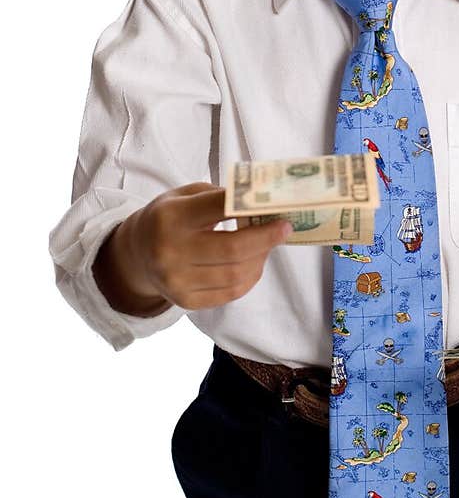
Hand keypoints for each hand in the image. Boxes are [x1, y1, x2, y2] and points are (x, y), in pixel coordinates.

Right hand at [97, 183, 291, 314]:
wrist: (136, 254)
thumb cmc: (169, 218)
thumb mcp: (185, 196)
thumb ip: (220, 197)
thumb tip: (264, 203)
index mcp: (170, 217)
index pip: (221, 208)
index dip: (254, 206)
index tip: (278, 206)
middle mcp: (170, 252)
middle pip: (233, 249)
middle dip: (266, 238)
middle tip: (284, 229)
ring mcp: (177, 281)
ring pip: (236, 274)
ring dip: (260, 258)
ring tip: (267, 245)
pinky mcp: (186, 301)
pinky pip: (231, 293)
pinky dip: (249, 277)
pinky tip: (253, 263)